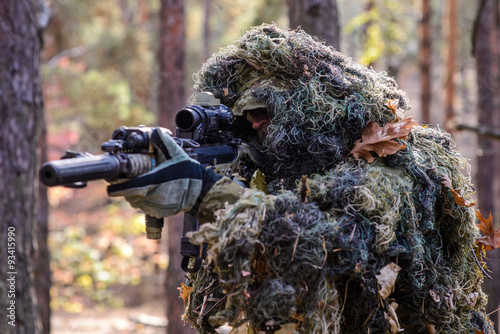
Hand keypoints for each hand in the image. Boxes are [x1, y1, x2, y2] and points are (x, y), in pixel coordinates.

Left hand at [107, 128, 221, 217]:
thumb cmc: (189, 172)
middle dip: (126, 189)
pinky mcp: (160, 212)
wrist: (201, 189)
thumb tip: (154, 131)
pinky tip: (149, 193)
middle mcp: (153, 196)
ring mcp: (156, 206)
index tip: (111, 185)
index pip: (128, 187)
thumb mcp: (176, 153)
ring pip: (136, 202)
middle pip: (129, 196)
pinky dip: (144, 201)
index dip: (117, 187)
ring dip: (134, 195)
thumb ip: (162, 142)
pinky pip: (145, 207)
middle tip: (125, 181)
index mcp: (154, 181)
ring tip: (139, 185)